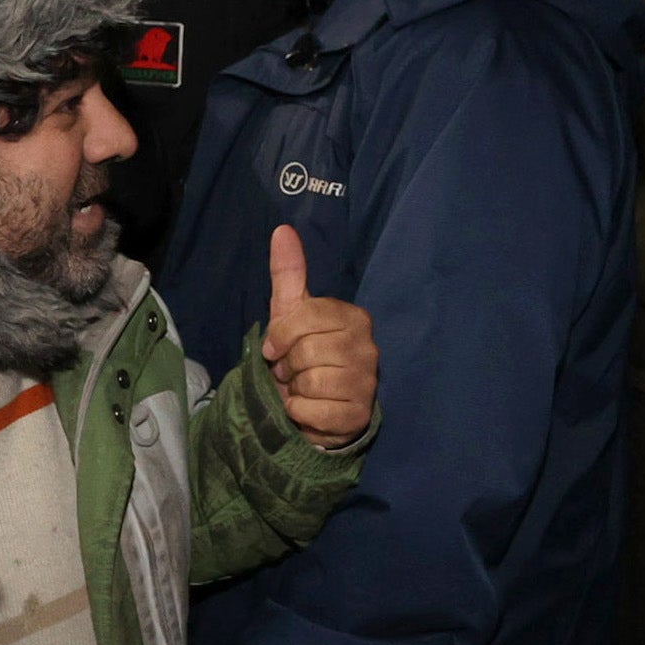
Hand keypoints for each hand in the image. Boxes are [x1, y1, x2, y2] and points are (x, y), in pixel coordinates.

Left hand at [260, 224, 376, 446]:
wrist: (316, 407)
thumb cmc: (303, 355)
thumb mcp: (292, 313)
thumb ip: (289, 273)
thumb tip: (282, 230)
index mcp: (354, 318)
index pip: (307, 316)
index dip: (281, 335)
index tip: (276, 348)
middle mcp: (368, 347)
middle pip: (307, 350)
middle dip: (289, 365)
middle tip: (294, 371)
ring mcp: (367, 382)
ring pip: (312, 381)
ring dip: (295, 390)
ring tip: (303, 389)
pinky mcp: (360, 415)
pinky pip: (316, 411)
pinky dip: (302, 413)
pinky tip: (310, 410)